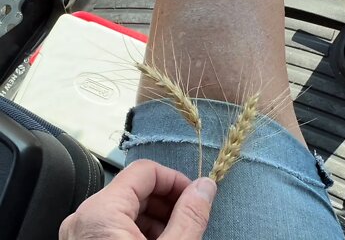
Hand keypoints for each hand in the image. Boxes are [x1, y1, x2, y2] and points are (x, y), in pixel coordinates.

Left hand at [59, 159, 216, 239]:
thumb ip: (190, 216)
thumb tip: (206, 186)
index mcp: (100, 213)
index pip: (144, 171)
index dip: (176, 180)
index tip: (196, 195)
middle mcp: (83, 219)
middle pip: (135, 189)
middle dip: (168, 201)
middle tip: (191, 218)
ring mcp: (80, 235)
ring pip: (126, 209)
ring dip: (157, 219)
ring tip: (178, 236)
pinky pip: (115, 227)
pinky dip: (140, 232)